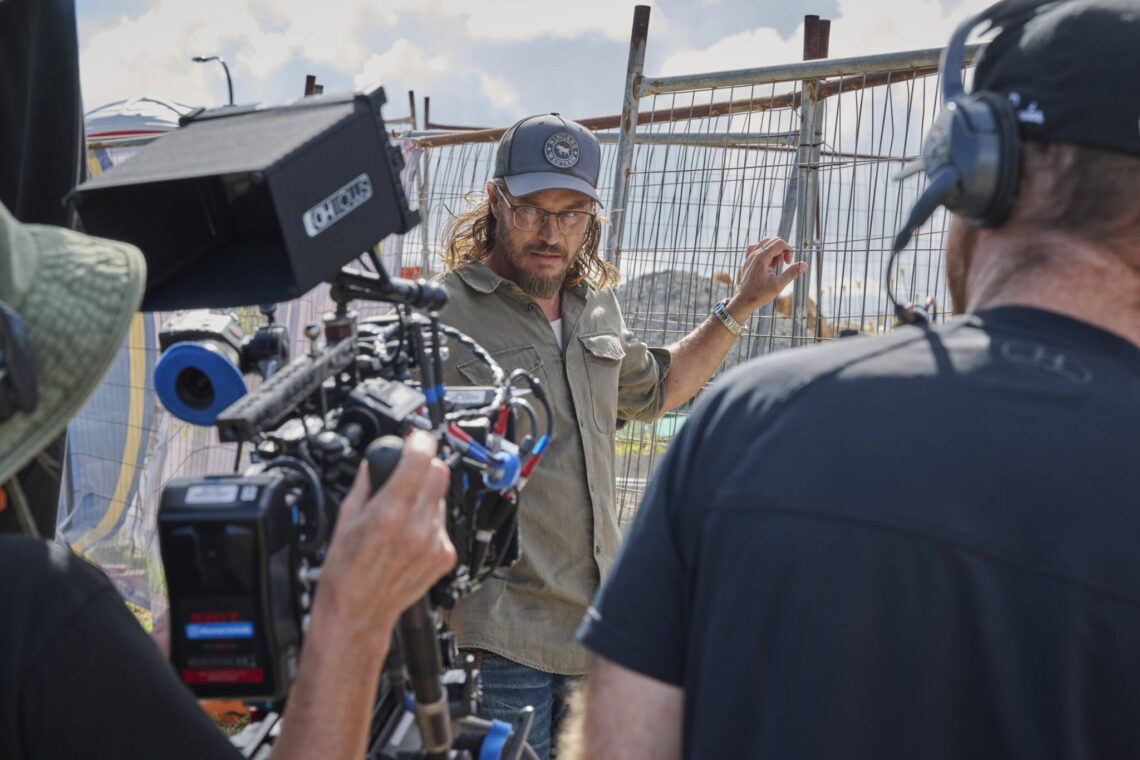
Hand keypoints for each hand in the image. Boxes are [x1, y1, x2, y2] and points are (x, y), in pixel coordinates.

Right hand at [313, 430, 456, 642]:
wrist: (358, 612)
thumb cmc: (346, 571)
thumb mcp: (346, 518)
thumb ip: (366, 484)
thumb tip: (377, 462)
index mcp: (390, 512)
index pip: (420, 458)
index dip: (419, 441)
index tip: (415, 438)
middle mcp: (417, 527)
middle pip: (439, 472)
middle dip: (425, 466)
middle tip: (409, 472)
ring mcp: (434, 542)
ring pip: (441, 499)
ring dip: (426, 497)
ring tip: (402, 516)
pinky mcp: (445, 557)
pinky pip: (442, 525)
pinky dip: (429, 523)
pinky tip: (409, 537)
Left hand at [731, 237, 807, 316]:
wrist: (744, 300)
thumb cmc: (760, 294)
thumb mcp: (778, 285)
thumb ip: (792, 273)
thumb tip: (805, 264)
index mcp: (762, 258)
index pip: (780, 243)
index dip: (788, 251)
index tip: (788, 263)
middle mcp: (755, 253)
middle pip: (774, 240)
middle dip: (783, 250)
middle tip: (783, 264)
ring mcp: (750, 255)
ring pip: (766, 242)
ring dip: (774, 250)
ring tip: (775, 265)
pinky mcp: (748, 259)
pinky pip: (757, 247)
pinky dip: (765, 251)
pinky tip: (767, 262)